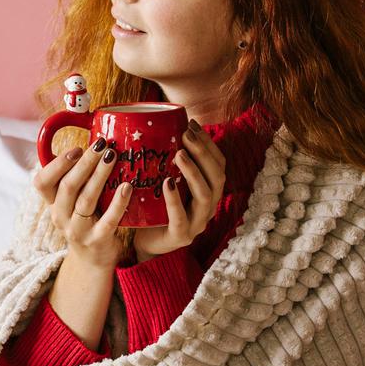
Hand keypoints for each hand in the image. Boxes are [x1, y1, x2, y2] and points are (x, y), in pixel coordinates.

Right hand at [33, 136, 133, 270]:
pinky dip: (118, 202)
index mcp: (53, 204)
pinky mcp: (97, 241)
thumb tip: (92, 144)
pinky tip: (128, 187)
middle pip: (67, 186)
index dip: (56, 164)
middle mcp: (61, 217)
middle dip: (85, 163)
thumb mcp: (73, 203)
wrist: (93, 261)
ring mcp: (78, 230)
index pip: (41, 183)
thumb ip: (75, 180)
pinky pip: (108, 220)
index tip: (76, 149)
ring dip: (100, 175)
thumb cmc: (86, 222)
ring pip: (86, 199)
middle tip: (101, 144)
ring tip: (113, 156)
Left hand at [131, 118, 226, 260]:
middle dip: (203, 153)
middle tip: (186, 135)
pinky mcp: (181, 236)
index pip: (219, 164)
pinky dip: (175, 199)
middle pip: (217, 177)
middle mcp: (208, 206)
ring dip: (193, 172)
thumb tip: (160, 123)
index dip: (209, 143)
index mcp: (209, 191)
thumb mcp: (166, 179)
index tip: (192, 124)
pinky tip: (167, 184)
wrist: (145, 242)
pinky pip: (181, 217)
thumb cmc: (156, 207)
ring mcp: (197, 223)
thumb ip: (170, 160)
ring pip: (205, 196)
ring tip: (179, 154)